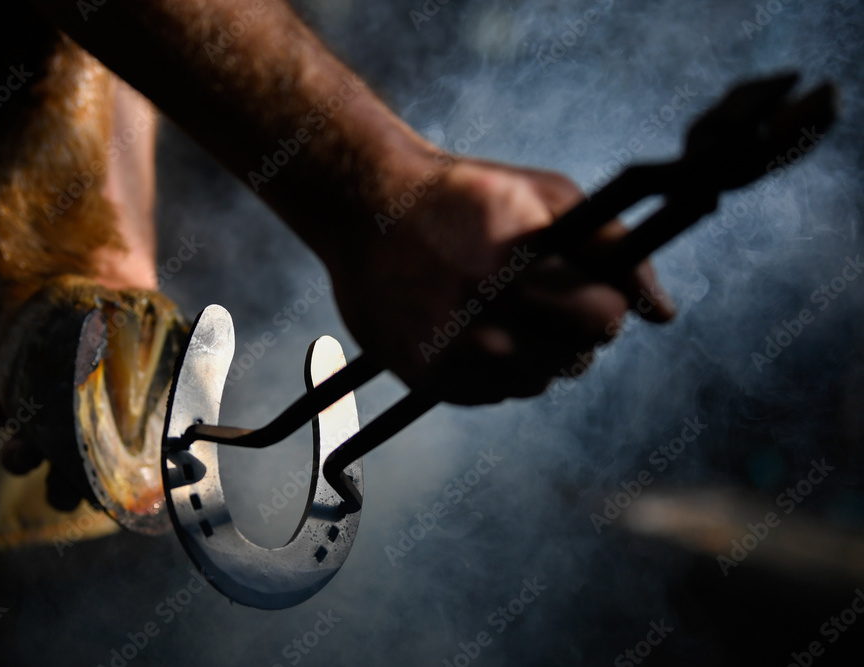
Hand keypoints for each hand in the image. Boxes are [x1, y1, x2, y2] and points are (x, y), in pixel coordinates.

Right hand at [328, 154, 675, 404]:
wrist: (367, 209)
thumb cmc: (464, 195)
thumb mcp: (546, 195)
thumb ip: (611, 247)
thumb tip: (664, 313)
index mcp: (520, 269)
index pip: (604, 317)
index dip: (603, 298)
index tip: (584, 282)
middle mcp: (485, 319)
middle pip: (576, 356)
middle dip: (573, 327)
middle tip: (542, 294)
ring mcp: (455, 354)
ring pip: (539, 380)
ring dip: (537, 350)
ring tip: (504, 307)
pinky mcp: (431, 378)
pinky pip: (498, 393)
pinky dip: (500, 367)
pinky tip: (479, 326)